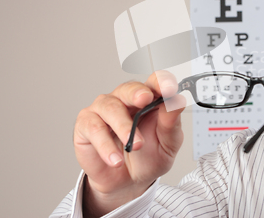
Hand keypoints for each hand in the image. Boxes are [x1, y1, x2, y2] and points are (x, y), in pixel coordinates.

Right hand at [74, 70, 185, 216]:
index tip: (169, 88)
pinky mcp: (86, 124)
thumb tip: (177, 102)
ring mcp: (104, 110)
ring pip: (111, 108)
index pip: (155, 82)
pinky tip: (116, 159)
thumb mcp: (167, 145)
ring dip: (124, 126)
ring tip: (136, 145)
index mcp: (149, 100)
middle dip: (137, 92)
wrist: (127, 182)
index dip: (161, 82)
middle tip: (145, 99)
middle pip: (129, 88)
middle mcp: (125, 100)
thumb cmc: (147, 157)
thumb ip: (171, 124)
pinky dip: (106, 146)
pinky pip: (94, 129)